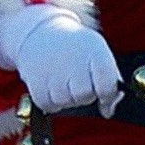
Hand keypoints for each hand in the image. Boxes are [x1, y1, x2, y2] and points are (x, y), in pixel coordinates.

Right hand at [0, 3, 122, 115]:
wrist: (42, 33)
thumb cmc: (77, 48)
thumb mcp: (98, 54)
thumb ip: (109, 82)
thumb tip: (108, 112)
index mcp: (96, 52)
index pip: (107, 86)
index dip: (107, 95)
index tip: (102, 93)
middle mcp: (75, 60)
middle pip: (85, 96)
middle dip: (84, 93)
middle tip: (77, 79)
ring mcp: (53, 71)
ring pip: (66, 102)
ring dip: (66, 97)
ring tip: (63, 79)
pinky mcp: (36, 81)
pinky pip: (48, 105)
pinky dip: (50, 100)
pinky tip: (51, 84)